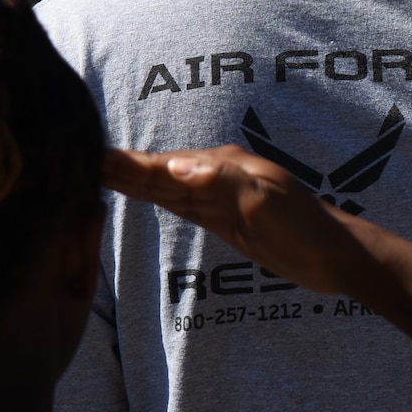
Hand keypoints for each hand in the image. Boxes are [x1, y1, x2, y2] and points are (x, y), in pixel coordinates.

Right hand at [102, 146, 367, 295]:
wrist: (337, 258)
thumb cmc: (306, 229)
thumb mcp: (265, 202)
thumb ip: (222, 182)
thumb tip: (175, 166)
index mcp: (221, 167)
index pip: (162, 165)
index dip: (125, 162)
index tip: (88, 153)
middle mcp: (216, 176)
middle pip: (156, 171)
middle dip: (118, 165)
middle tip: (73, 155)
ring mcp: (219, 197)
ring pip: (164, 185)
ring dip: (131, 178)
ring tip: (93, 167)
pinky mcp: (224, 219)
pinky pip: (180, 203)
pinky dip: (154, 195)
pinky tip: (139, 189)